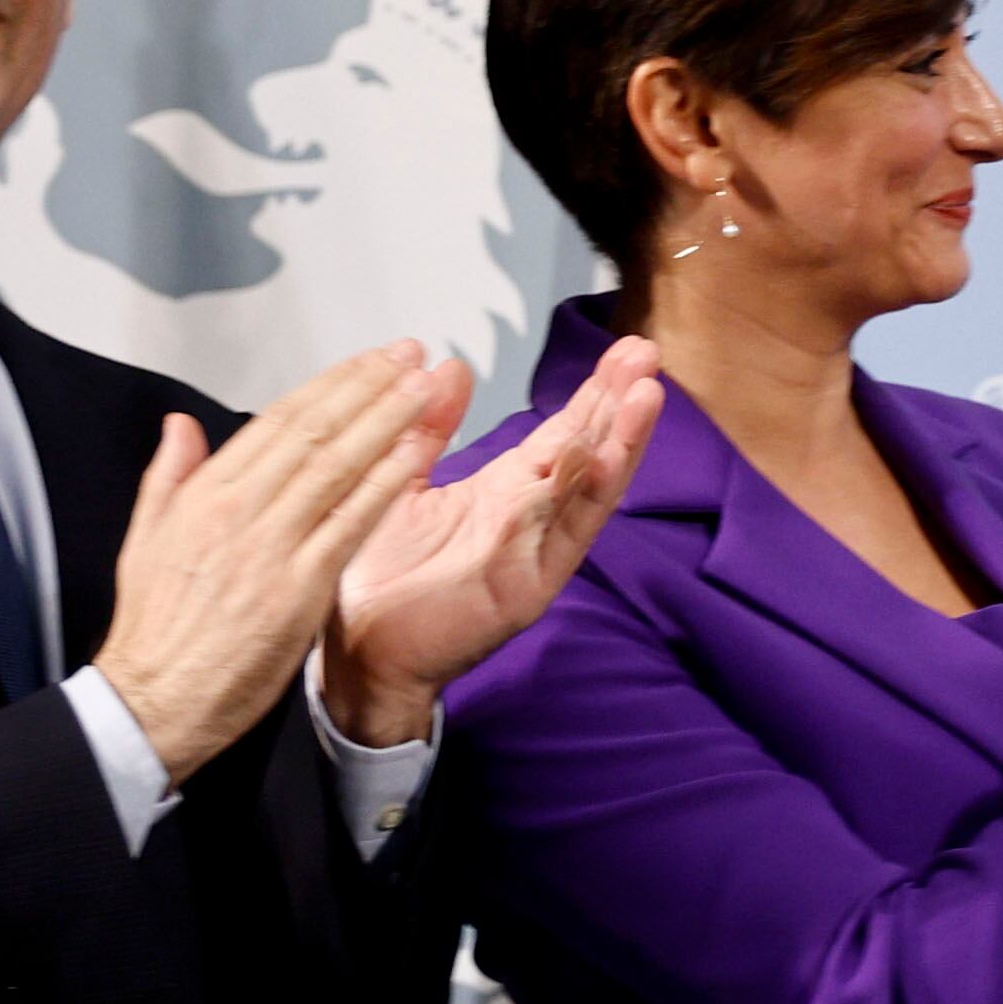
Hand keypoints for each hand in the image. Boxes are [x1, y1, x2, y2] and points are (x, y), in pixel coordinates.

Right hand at [90, 342, 456, 783]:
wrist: (156, 696)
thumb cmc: (157, 626)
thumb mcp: (147, 538)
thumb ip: (169, 476)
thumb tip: (181, 424)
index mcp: (206, 492)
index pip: (278, 421)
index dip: (331, 386)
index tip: (370, 362)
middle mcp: (240, 507)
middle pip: (314, 431)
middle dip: (367, 388)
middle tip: (410, 355)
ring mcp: (271, 545)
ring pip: (336, 466)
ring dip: (385, 421)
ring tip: (424, 388)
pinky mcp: (299, 586)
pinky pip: (351, 523)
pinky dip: (384, 482)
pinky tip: (415, 452)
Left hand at [321, 334, 668, 743]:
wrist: (356, 654)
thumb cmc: (377, 579)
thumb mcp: (403, 484)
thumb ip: (431, 429)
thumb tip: (452, 366)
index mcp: (505, 494)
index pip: (563, 434)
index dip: (595, 393)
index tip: (625, 350)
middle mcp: (530, 522)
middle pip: (589, 454)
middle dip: (620, 405)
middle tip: (647, 353)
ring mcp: (531, 556)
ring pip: (588, 492)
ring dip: (619, 443)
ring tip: (645, 396)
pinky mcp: (523, 590)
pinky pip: (559, 538)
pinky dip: (581, 496)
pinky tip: (598, 456)